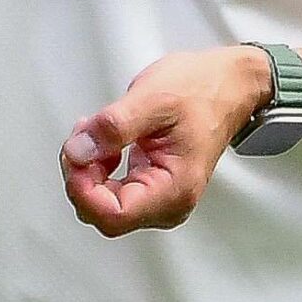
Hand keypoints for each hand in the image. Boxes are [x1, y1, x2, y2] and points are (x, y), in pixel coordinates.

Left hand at [62, 46, 274, 237]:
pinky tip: (102, 142)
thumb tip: (78, 151)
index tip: (76, 155)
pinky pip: (110, 190)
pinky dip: (96, 167)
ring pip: (102, 204)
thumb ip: (113, 127)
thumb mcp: (153, 99)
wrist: (226, 84)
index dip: (83, 189)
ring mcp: (159, 196)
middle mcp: (169, 202)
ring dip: (87, 170)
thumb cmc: (203, 91)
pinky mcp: (150, 185)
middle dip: (82, 177)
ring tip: (95, 133)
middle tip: (83, 138)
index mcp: (175, 189)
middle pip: (103, 214)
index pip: (113, 216)